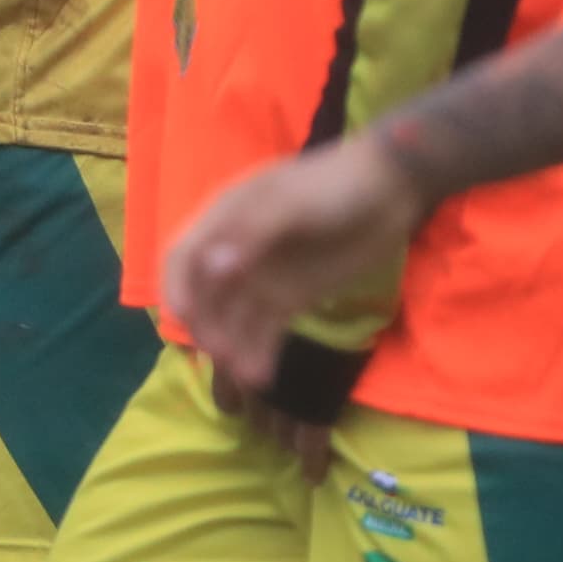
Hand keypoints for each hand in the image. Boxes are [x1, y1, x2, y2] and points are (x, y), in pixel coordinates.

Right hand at [159, 134, 428, 398]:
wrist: (386, 193)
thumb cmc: (332, 185)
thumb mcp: (291, 202)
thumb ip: (252, 234)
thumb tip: (214, 269)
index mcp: (224, 219)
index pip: (183, 255)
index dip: (176, 285)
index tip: (185, 317)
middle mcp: (234, 252)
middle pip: (203, 296)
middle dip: (206, 326)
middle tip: (223, 354)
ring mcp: (262, 278)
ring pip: (233, 320)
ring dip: (232, 346)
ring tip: (248, 375)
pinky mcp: (288, 298)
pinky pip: (265, 331)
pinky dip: (259, 353)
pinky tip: (262, 375)